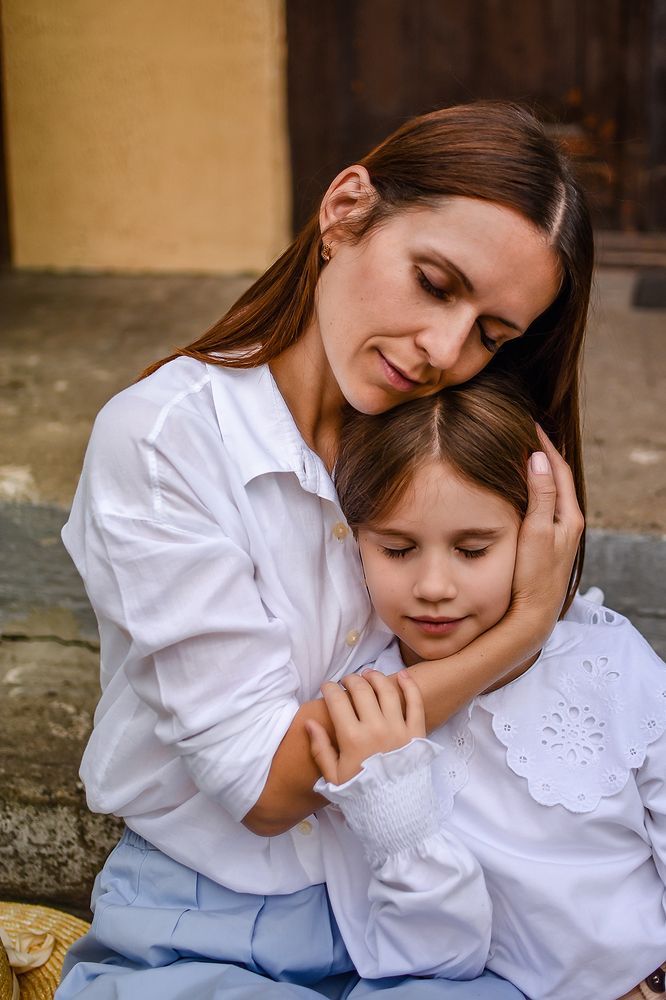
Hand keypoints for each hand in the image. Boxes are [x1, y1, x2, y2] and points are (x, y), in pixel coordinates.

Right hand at [306, 669, 424, 785]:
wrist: (395, 813)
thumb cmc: (362, 795)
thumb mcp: (333, 777)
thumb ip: (320, 749)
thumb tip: (310, 723)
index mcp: (352, 739)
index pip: (337, 701)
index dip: (329, 689)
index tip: (327, 687)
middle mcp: (376, 729)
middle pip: (361, 690)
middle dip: (350, 680)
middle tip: (346, 681)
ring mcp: (398, 729)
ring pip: (386, 690)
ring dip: (375, 677)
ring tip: (368, 675)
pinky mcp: (417, 733)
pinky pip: (415, 703)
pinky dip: (410, 686)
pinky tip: (402, 675)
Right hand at [510, 428, 584, 643]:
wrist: (533, 613)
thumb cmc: (534, 575)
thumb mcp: (536, 531)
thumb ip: (541, 495)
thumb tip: (538, 457)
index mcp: (569, 516)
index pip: (559, 469)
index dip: (545, 445)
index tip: (529, 425)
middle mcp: (568, 522)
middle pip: (558, 478)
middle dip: (544, 454)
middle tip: (525, 432)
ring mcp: (558, 533)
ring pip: (550, 491)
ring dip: (539, 471)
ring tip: (521, 453)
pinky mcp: (547, 542)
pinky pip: (542, 505)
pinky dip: (533, 489)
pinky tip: (517, 489)